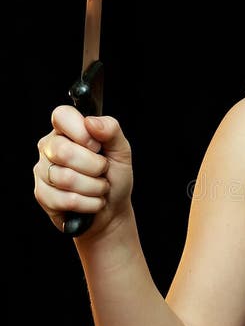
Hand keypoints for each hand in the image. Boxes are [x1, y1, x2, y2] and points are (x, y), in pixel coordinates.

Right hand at [33, 104, 132, 235]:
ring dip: (95, 187)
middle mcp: (49, 147)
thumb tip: (91, 122)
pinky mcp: (42, 195)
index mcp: (66, 130)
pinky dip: (89, 203)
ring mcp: (42, 171)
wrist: (113, 209)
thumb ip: (111, 130)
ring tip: (99, 187)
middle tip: (103, 170)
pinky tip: (92, 201)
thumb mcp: (121, 150)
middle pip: (63, 151)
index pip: (61, 116)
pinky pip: (67, 200)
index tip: (97, 146)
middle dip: (94, 166)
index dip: (82, 133)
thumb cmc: (115, 176)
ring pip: (66, 178)